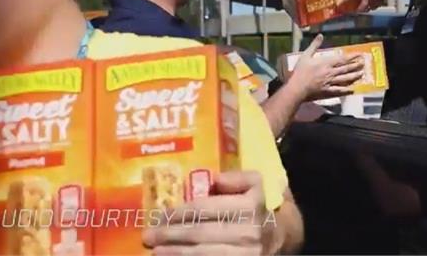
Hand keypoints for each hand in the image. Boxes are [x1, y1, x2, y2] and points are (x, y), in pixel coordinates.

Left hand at [143, 170, 276, 254]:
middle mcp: (249, 232)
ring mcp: (246, 254)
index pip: (207, 209)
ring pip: (202, 254)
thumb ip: (236, 178)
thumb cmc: (256, 208)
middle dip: (170, 234)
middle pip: (200, 233)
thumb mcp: (254, 185)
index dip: (180, 212)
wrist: (277, 238)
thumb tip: (212, 179)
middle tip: (149, 235)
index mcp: (251, 205)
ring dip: (174, 252)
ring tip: (155, 250)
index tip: (160, 215)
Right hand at [288, 34, 365, 100]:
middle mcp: (331, 72)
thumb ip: (314, 45)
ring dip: (354, 76)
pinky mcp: (328, 91)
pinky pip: (339, 90)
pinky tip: (353, 89)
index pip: (342, 59)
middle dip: (355, 66)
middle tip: (364, 63)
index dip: (352, 57)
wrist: (297, 87)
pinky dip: (347, 90)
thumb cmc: (300, 71)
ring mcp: (330, 82)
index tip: (359, 54)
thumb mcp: (306, 55)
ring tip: (362, 74)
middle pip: (346, 68)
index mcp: (326, 63)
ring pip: (345, 79)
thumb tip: (321, 35)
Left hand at [336, 0, 401, 11]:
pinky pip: (374, 7)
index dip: (344, 0)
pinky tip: (369, 4)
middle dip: (354, 11)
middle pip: (360, 8)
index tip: (338, 4)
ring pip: (367, 9)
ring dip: (362, 9)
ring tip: (358, 9)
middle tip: (349, 10)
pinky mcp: (382, 0)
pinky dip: (371, 7)